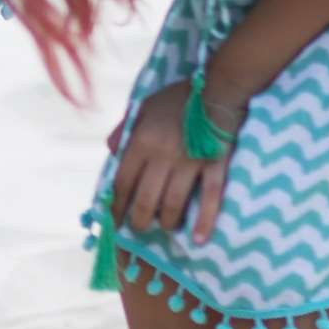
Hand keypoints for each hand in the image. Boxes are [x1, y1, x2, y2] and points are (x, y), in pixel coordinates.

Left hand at [109, 77, 239, 244]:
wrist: (218, 88)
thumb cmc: (178, 97)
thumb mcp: (143, 106)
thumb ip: (125, 129)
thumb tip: (111, 152)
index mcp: (141, 142)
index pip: (123, 181)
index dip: (116, 204)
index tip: (113, 219)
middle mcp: (162, 156)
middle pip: (145, 198)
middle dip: (138, 220)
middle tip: (137, 229)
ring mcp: (190, 163)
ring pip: (173, 203)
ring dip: (166, 222)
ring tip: (164, 228)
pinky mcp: (215, 166)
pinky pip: (210, 199)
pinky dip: (204, 221)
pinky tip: (199, 239)